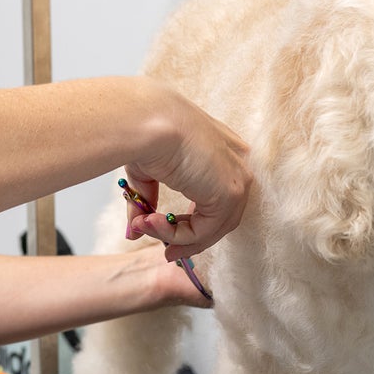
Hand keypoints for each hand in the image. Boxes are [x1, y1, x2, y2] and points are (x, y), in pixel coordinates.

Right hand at [125, 83, 250, 261]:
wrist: (149, 121)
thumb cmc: (144, 133)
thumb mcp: (146, 171)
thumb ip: (147, 200)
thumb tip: (135, 230)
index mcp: (222, 148)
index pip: (217, 193)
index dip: (195, 218)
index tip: (170, 230)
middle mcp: (237, 161)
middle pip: (221, 215)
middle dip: (190, 238)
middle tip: (166, 252)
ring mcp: (238, 178)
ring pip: (212, 227)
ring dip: (176, 236)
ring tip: (144, 227)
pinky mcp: (231, 194)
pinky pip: (204, 231)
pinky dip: (176, 235)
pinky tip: (150, 222)